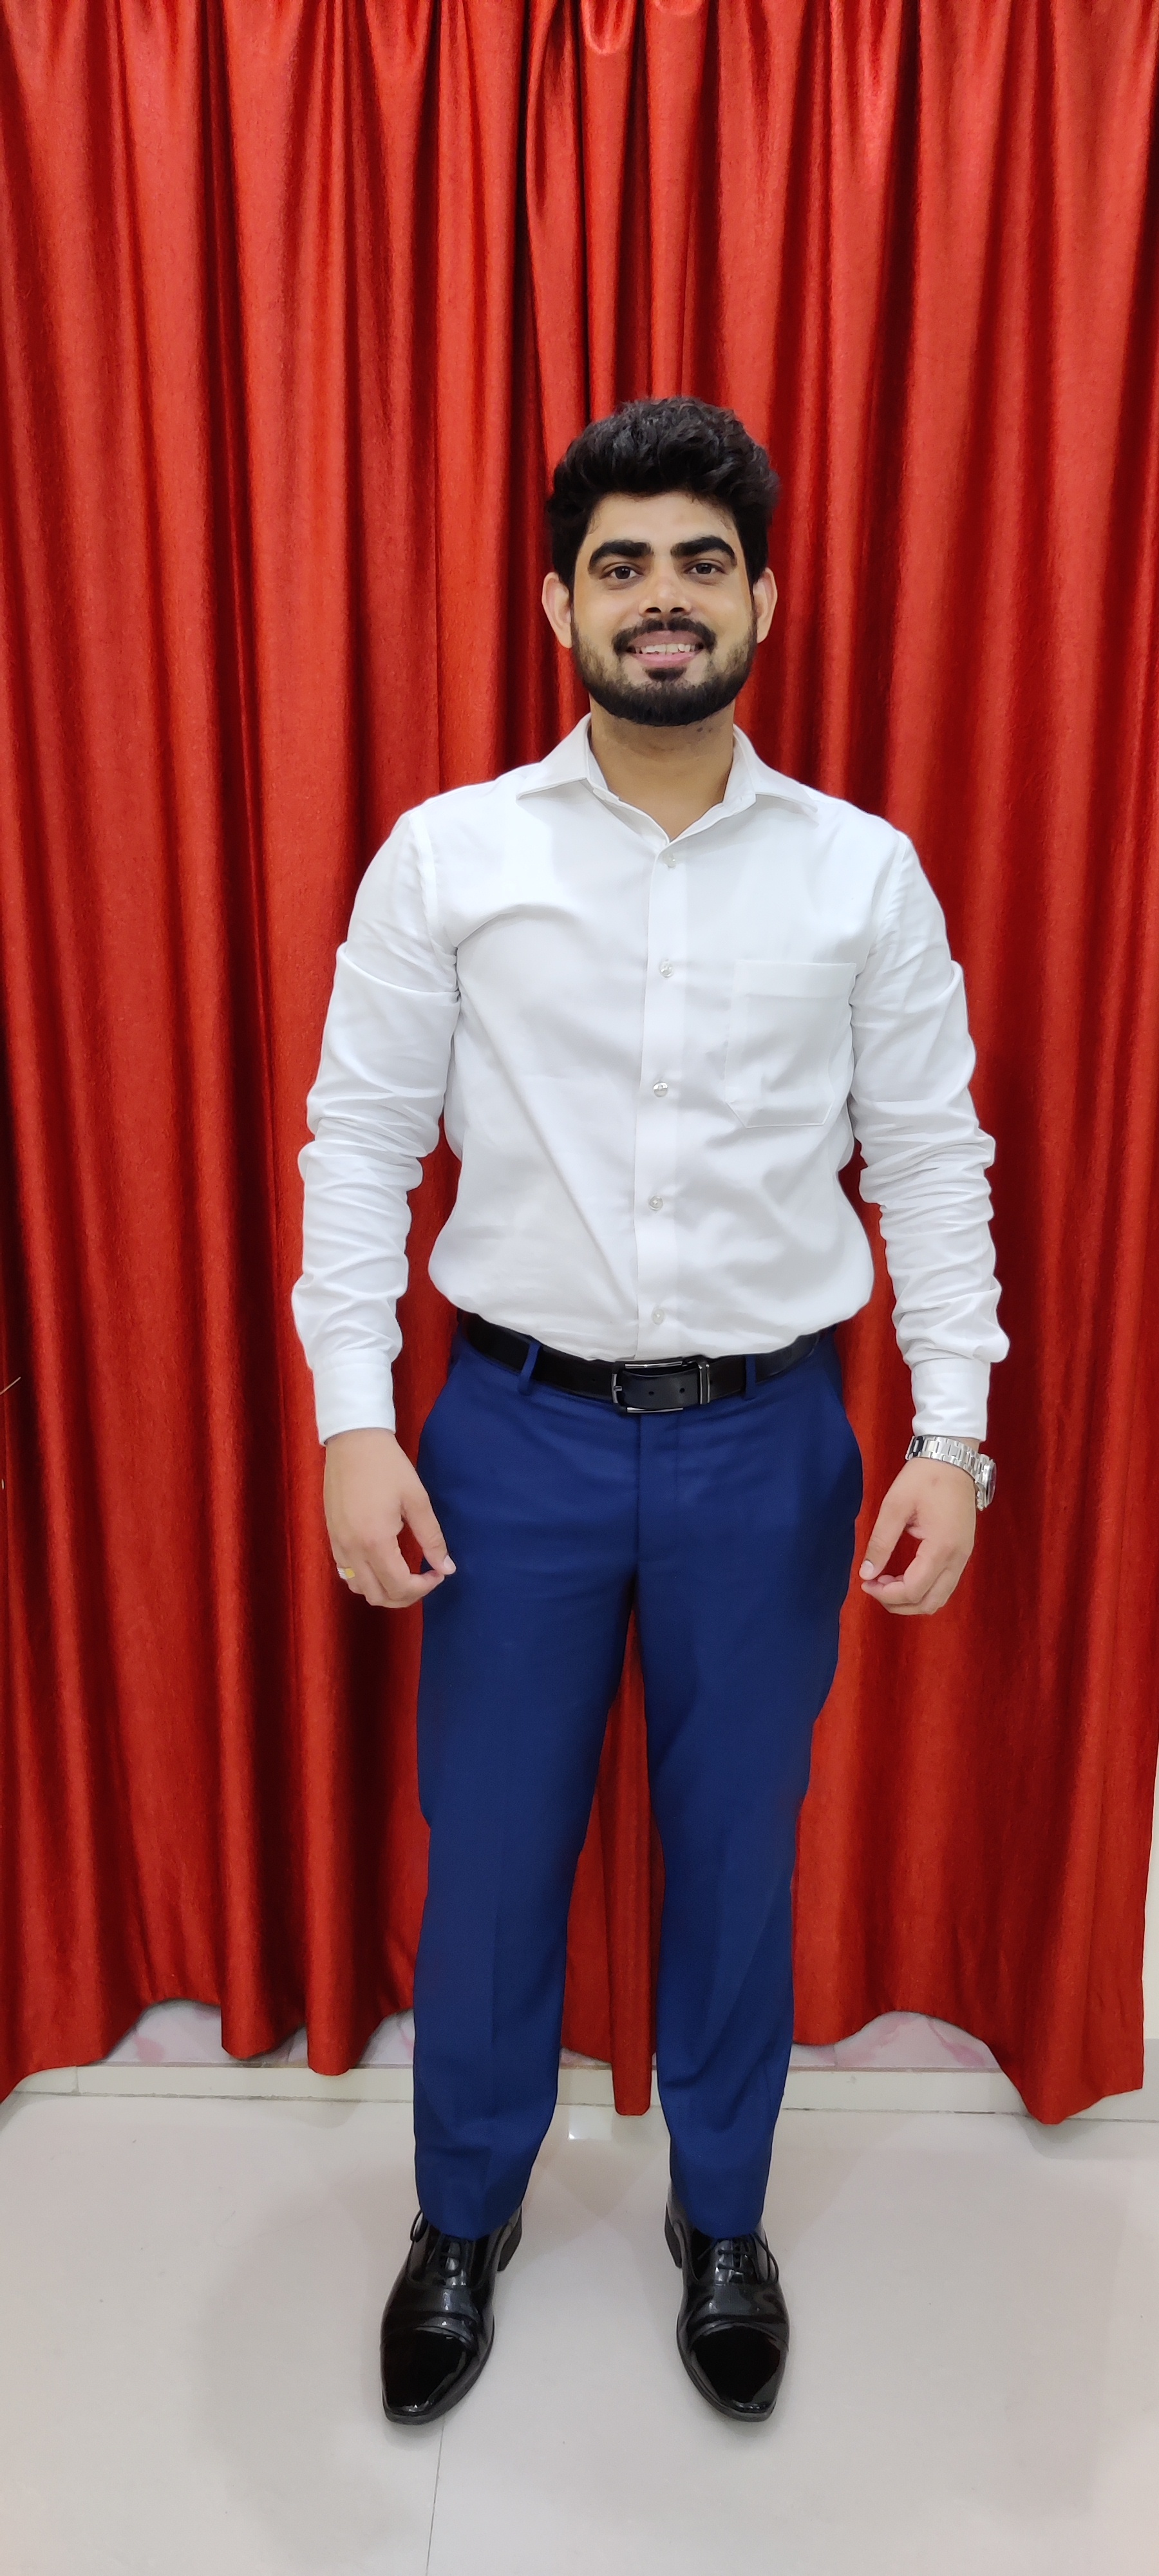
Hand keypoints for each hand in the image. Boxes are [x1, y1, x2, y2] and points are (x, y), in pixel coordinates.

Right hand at [323, 1428, 455, 1608]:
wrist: (353, 1440)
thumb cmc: (388, 1466)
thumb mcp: (417, 1500)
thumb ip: (432, 1538)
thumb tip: (447, 1568)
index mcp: (375, 1542)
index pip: (399, 1586)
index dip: (424, 1588)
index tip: (438, 1573)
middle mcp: (352, 1550)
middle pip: (378, 1596)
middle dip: (406, 1595)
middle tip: (424, 1578)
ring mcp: (338, 1545)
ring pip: (359, 1589)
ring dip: (384, 1590)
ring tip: (404, 1574)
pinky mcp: (331, 1537)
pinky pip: (346, 1573)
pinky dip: (365, 1578)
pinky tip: (382, 1562)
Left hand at [859, 1456, 976, 1616]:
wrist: (953, 1458)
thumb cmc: (923, 1478)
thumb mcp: (895, 1505)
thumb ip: (881, 1542)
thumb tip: (866, 1573)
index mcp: (942, 1547)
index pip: (914, 1589)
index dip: (887, 1594)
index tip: (866, 1583)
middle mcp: (958, 1558)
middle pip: (929, 1603)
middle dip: (898, 1603)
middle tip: (874, 1587)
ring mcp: (964, 1557)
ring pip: (940, 1598)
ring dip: (912, 1599)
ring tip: (887, 1582)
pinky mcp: (963, 1553)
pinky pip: (945, 1585)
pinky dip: (924, 1589)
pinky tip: (904, 1576)